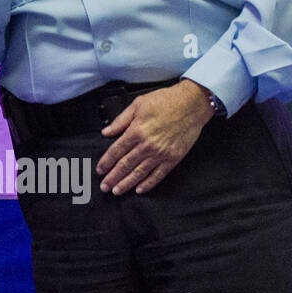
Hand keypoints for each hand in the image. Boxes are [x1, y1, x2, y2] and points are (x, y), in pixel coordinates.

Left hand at [96, 79, 214, 194]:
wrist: (192, 104)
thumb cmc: (166, 101)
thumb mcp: (137, 104)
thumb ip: (120, 120)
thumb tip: (106, 132)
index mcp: (136, 131)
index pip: (116, 151)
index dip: (106, 162)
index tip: (99, 170)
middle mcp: (147, 145)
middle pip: (125, 165)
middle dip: (113, 177)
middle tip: (104, 187)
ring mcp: (161, 154)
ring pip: (140, 173)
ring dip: (127, 184)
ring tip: (117, 191)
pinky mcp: (173, 158)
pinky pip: (158, 175)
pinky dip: (148, 184)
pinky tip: (140, 189)